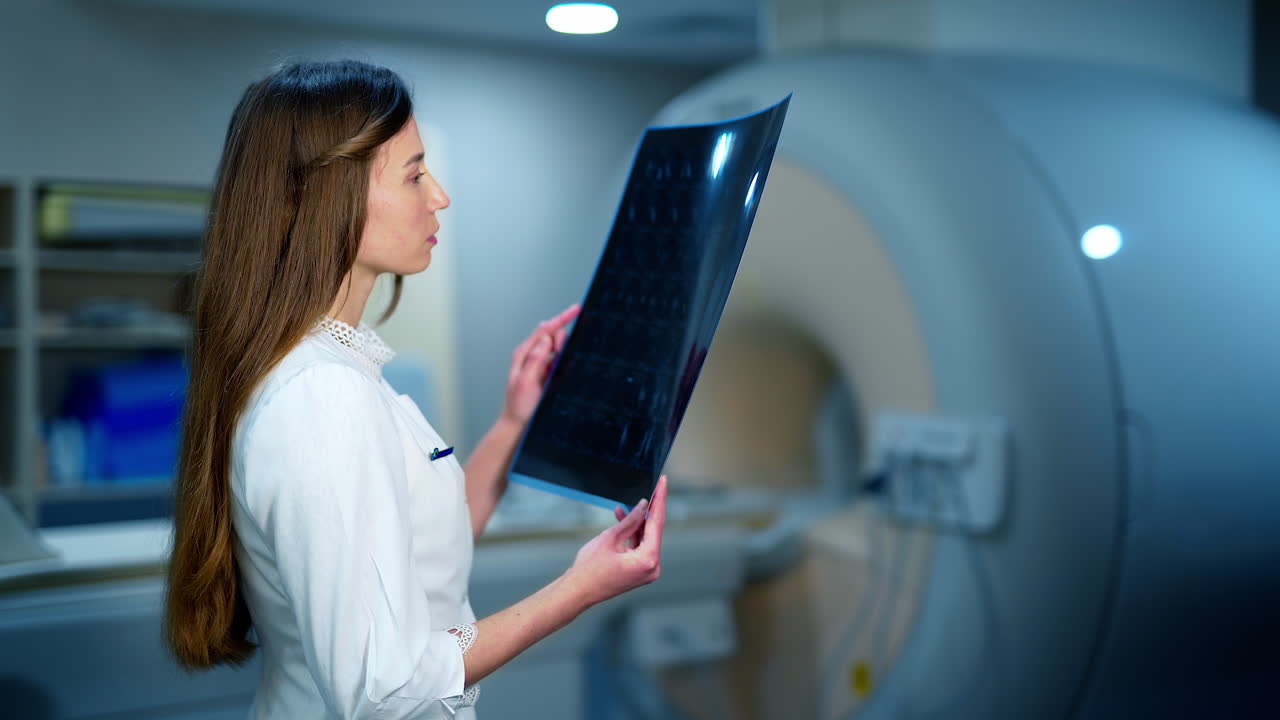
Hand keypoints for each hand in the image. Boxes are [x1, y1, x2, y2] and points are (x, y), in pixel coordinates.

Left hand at [501, 304, 580, 426]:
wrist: (519, 427)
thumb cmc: (520, 408)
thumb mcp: (526, 382)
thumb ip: (535, 359)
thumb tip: (546, 339)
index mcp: (523, 355)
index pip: (544, 330)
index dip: (561, 318)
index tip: (577, 309)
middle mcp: (531, 356)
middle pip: (551, 335)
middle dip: (563, 337)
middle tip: (563, 352)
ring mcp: (539, 364)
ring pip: (557, 347)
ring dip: (564, 349)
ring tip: (560, 367)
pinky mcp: (546, 373)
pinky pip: (559, 359)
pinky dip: (565, 358)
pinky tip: (565, 367)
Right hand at [564, 475, 667, 607]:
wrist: (577, 591)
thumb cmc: (590, 569)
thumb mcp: (611, 537)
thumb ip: (631, 520)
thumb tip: (644, 505)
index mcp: (648, 560)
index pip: (657, 523)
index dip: (660, 500)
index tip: (663, 482)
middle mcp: (652, 567)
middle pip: (654, 531)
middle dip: (648, 511)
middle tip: (651, 489)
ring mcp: (646, 571)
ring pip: (645, 538)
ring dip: (636, 523)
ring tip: (622, 508)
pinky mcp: (639, 570)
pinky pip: (639, 547)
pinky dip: (632, 535)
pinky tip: (621, 520)